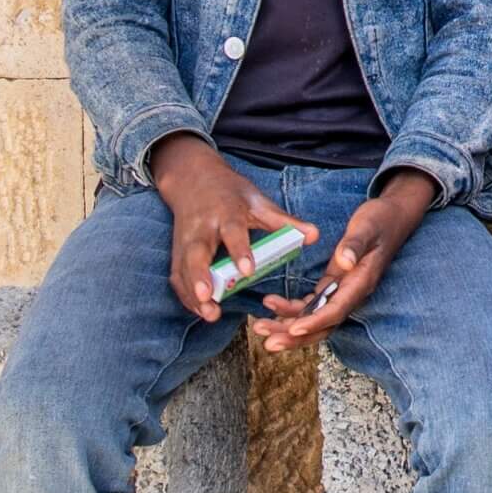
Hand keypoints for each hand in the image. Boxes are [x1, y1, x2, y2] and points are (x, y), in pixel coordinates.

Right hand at [150, 133, 317, 321]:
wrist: (194, 179)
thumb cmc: (232, 193)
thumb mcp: (259, 202)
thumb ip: (285, 222)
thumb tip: (314, 235)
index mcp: (226, 213)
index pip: (232, 233)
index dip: (239, 251)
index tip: (248, 271)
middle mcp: (202, 228)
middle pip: (196, 253)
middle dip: (200, 276)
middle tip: (208, 298)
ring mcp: (185, 241)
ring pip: (183, 268)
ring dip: (192, 293)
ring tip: (207, 313)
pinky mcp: (177, 252)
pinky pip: (177, 275)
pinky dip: (185, 295)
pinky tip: (200, 310)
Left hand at [252, 171, 435, 354]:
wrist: (392, 216)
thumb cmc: (380, 220)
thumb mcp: (367, 227)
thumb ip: (354, 245)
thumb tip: (344, 262)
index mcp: (360, 282)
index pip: (336, 310)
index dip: (315, 322)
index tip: (293, 328)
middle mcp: (351, 293)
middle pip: (322, 325)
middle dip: (294, 336)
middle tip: (267, 341)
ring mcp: (342, 291)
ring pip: (314, 319)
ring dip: (287, 326)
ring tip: (260, 326)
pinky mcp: (335, 285)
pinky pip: (312, 305)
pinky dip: (292, 309)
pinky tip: (272, 306)